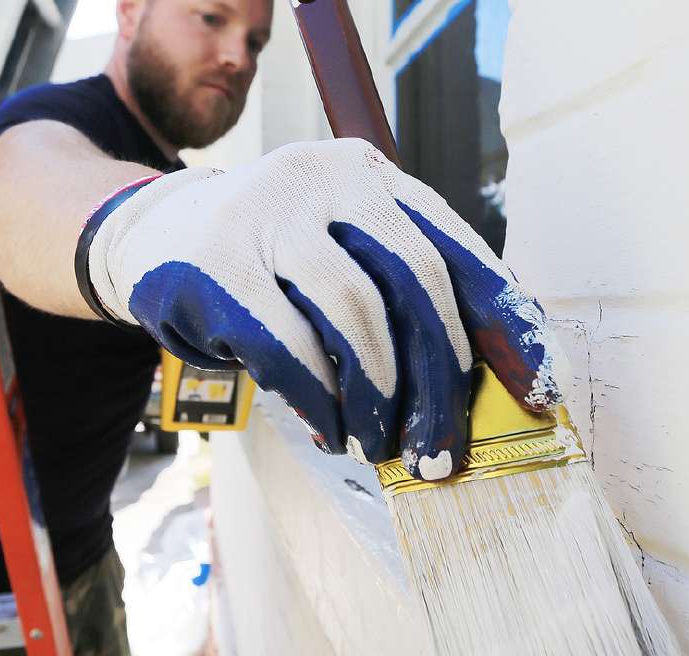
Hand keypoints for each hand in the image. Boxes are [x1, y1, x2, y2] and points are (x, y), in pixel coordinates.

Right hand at [86, 139, 567, 479]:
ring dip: (379, 395)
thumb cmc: (270, 258)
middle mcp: (324, 179)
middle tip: (442, 448)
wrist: (150, 235)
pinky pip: (289, 347)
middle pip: (416, 280)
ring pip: (354, 314)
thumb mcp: (339, 247)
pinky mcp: (215, 265)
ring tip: (380, 442)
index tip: (537, 391)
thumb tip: (474, 380)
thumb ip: (399, 289)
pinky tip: (331, 428)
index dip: (505, 324)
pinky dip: (321, 400)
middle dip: (440, 378)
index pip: (459, 247)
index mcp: (371, 174)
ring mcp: (265, 215)